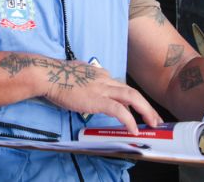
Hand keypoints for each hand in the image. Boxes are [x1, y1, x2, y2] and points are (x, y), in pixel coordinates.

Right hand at [36, 58, 161, 133]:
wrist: (48, 75)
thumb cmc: (56, 76)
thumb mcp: (76, 73)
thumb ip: (86, 80)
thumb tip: (87, 88)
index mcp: (100, 74)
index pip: (120, 87)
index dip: (131, 101)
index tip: (137, 110)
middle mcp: (105, 79)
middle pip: (132, 92)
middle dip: (146, 106)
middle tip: (155, 119)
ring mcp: (102, 88)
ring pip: (132, 98)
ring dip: (145, 111)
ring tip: (153, 123)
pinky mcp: (97, 99)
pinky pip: (119, 110)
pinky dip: (129, 120)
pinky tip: (134, 129)